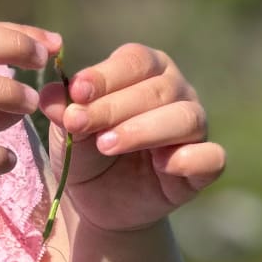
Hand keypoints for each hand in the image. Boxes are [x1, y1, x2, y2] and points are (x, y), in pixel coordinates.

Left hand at [36, 42, 225, 234]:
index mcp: (146, 71)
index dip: (106, 75)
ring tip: (106, 145)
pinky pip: (212, 157)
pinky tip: (165, 165)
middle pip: (158, 89)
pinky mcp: (203, 166)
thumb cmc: (85, 151)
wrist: (97, 201)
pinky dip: (191, 159)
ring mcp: (194, 128)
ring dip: (144, 130)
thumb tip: (50, 95)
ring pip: (186, 118)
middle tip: (79, 124)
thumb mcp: (66, 130)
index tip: (77, 91)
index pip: (135, 61)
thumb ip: (61, 110)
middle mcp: (177, 92)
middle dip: (115, 107)